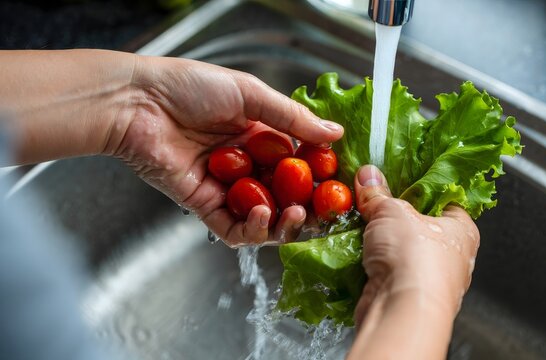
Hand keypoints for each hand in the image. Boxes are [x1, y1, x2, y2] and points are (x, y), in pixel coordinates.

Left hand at [106, 56, 343, 246]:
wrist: (139, 102)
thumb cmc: (189, 87)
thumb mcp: (250, 94)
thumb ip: (293, 118)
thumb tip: (334, 133)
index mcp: (261, 136)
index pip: (299, 164)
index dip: (319, 177)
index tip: (339, 183)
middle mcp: (247, 165)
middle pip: (285, 196)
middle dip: (308, 207)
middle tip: (324, 210)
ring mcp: (226, 188)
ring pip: (263, 218)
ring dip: (284, 223)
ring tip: (296, 214)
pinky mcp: (203, 205)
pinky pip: (233, 229)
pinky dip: (252, 228)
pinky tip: (263, 214)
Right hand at [348, 165, 478, 359]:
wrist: (401, 311)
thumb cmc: (415, 259)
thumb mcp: (392, 210)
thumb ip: (379, 193)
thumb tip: (369, 176)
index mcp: (462, 230)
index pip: (444, 200)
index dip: (420, 187)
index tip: (398, 176)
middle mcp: (450, 256)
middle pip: (418, 224)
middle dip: (393, 214)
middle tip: (372, 198)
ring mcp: (427, 279)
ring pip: (399, 250)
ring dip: (378, 239)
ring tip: (359, 221)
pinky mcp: (403, 295)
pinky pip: (385, 270)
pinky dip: (370, 261)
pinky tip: (355, 249)